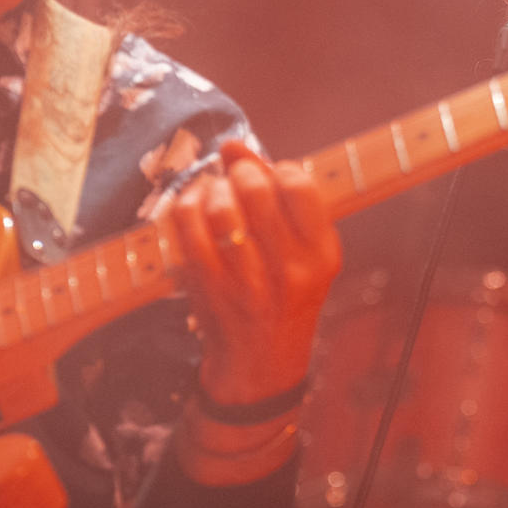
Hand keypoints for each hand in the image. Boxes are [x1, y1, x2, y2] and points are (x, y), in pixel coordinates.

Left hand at [168, 142, 342, 405]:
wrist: (261, 361)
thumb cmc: (286, 293)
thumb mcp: (305, 250)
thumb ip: (279, 193)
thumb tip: (233, 145)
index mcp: (320, 254)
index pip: (299, 185)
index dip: (279, 169)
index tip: (273, 179)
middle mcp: (288, 270)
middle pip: (255, 189)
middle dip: (241, 174)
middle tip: (239, 183)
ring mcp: (245, 282)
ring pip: (219, 206)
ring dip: (214, 189)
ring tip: (218, 196)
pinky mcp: (208, 288)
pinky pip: (187, 227)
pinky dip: (187, 206)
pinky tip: (196, 209)